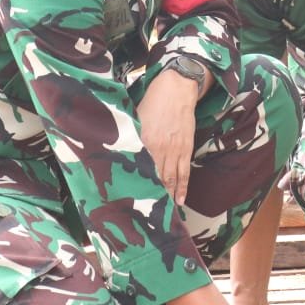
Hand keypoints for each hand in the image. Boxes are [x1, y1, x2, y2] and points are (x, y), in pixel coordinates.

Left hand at [135, 69, 200, 203]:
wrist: (177, 88)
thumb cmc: (153, 100)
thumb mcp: (135, 116)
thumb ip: (129, 135)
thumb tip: (119, 150)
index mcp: (144, 140)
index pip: (139, 169)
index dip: (136, 187)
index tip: (131, 202)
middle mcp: (160, 148)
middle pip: (156, 178)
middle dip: (153, 198)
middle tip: (148, 216)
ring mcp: (175, 150)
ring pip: (172, 179)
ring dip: (169, 197)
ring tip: (165, 214)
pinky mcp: (186, 148)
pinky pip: (185, 172)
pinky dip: (183, 187)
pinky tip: (180, 199)